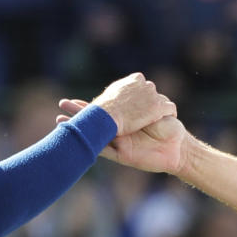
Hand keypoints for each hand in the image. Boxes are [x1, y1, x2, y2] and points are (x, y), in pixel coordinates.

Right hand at [58, 99, 186, 173]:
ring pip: (95, 134)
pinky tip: (75, 140)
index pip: (104, 109)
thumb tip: (138, 82)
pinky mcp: (122, 154)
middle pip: (95, 119)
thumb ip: (142, 101)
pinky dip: (90, 144)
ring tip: (60, 120)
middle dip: (78, 111)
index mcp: (125, 119)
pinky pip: (103, 149)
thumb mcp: (154, 109)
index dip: (88, 104)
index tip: (74, 98)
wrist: (177, 149)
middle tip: (61, 104)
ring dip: (78, 126)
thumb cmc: (168, 128)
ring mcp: (119, 142)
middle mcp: (120, 130)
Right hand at [84, 72, 175, 136]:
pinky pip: (170, 108)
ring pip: (162, 100)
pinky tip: (169, 120)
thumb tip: (116, 96)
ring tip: (159, 119)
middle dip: (151, 102)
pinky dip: (170, 113)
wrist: (107, 116)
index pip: (144, 86)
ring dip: (160, 109)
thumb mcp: (110, 94)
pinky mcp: (158, 106)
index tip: (141, 106)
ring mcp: (152, 95)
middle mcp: (145, 84)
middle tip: (148, 115)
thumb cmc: (104, 108)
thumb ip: (118, 93)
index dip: (143, 97)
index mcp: (135, 79)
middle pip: (153, 93)